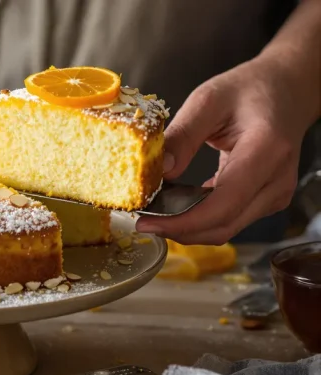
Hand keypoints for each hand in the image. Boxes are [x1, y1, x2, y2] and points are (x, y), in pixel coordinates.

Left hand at [135, 56, 316, 244]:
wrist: (287, 89)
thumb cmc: (250, 90)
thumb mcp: (208, 100)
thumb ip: (182, 135)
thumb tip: (157, 170)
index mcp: (266, 152)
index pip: (223, 205)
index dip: (182, 222)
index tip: (147, 222)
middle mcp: (277, 180)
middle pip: (223, 225)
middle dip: (179, 230)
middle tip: (143, 221)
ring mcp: (275, 193)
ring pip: (226, 228)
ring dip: (188, 227)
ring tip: (156, 212)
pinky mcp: (267, 199)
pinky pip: (229, 218)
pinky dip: (200, 218)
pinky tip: (175, 206)